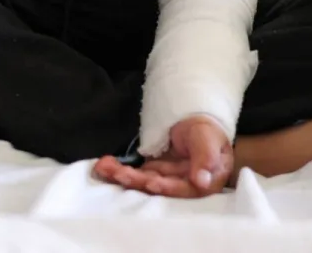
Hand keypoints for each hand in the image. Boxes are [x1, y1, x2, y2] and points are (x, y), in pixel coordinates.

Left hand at [92, 116, 232, 197]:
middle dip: (138, 181)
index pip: (187, 189)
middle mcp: (184, 185)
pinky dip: (118, 170)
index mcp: (205, 181)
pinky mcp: (152, 173)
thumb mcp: (207, 138)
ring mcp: (166, 179)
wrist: (193, 122)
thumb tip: (202, 182)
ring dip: (124, 176)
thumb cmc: (205, 131)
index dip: (169, 187)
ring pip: (144, 181)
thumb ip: (205, 157)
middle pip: (161, 186)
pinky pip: (135, 174)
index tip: (151, 182)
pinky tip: (104, 166)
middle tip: (119, 173)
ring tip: (104, 168)